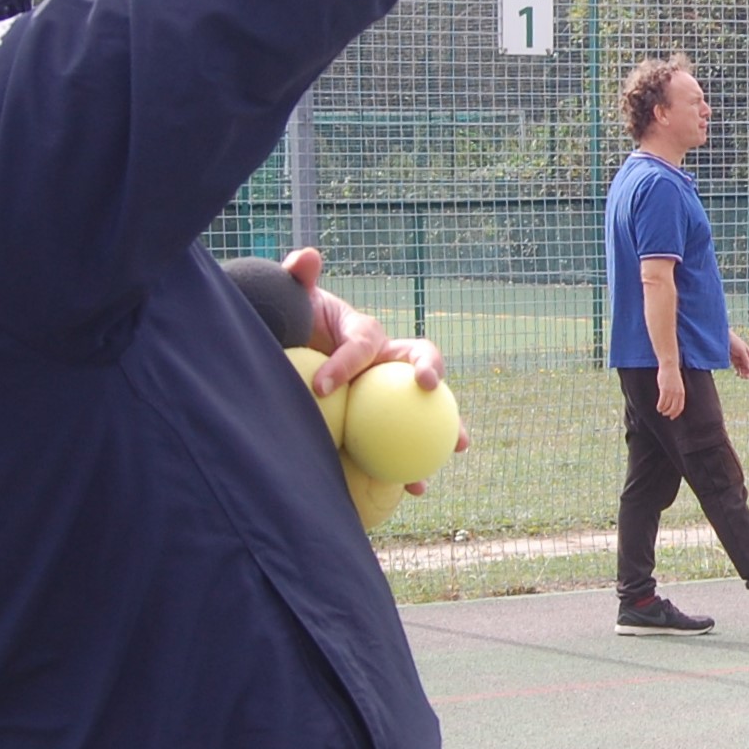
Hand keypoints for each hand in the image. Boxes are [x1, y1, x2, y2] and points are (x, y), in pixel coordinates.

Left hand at [283, 248, 468, 492]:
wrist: (301, 360)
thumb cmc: (297, 329)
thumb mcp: (294, 303)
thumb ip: (298, 279)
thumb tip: (305, 257)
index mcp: (367, 334)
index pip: (364, 343)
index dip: (347, 361)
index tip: (321, 387)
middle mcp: (389, 363)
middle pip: (422, 362)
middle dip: (432, 372)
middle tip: (427, 387)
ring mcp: (393, 395)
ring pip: (428, 408)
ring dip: (446, 425)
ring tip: (454, 447)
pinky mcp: (389, 424)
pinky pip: (406, 443)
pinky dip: (414, 466)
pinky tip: (414, 491)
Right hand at [655, 363, 685, 418]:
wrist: (670, 366)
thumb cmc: (673, 375)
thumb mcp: (678, 385)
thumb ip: (677, 393)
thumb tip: (674, 401)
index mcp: (682, 393)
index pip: (680, 407)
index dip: (676, 413)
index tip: (672, 417)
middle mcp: (677, 394)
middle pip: (673, 408)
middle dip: (669, 413)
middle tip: (665, 414)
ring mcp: (671, 392)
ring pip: (667, 406)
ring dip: (663, 410)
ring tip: (660, 410)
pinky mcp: (664, 390)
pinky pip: (662, 402)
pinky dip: (660, 406)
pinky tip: (658, 407)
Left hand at [729, 334, 748, 378]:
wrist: (724, 339)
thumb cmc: (734, 342)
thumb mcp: (741, 350)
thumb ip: (746, 359)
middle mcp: (746, 357)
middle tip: (745, 377)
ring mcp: (740, 360)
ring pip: (744, 369)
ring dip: (744, 374)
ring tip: (741, 376)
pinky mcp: (734, 362)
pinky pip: (738, 369)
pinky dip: (738, 372)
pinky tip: (737, 374)